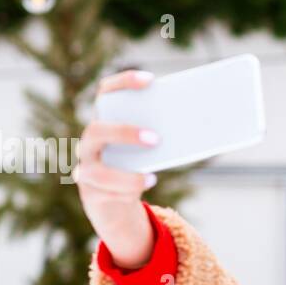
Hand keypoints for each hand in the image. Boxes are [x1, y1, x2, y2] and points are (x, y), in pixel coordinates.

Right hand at [72, 69, 159, 268]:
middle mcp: (89, 144)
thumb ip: (159, 137)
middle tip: (156, 139)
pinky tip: (148, 185)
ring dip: (128, 175)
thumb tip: (200, 125)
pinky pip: (107, 193)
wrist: (115, 203)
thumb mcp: (146, 152)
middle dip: (126, 133)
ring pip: (97, 171)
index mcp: (104, 123)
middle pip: (97, 130)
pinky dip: (129, 191)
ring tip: (152, 178)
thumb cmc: (135, 169)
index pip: (106, 93)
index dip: (124, 83)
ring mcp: (85, 169)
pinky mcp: (91, 194)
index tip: (150, 80)